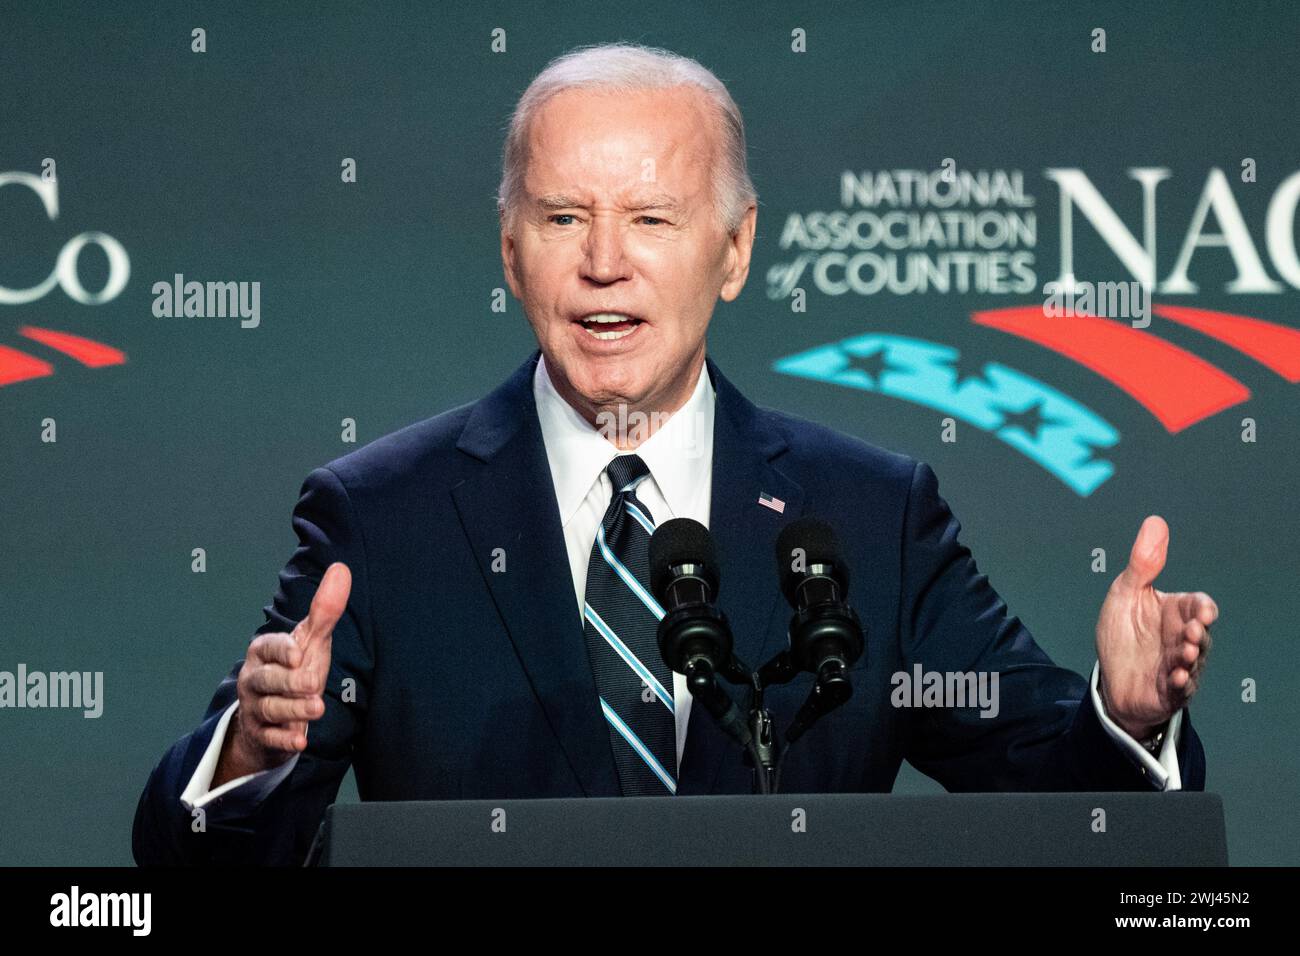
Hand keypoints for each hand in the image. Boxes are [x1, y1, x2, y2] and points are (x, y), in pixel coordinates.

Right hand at [214, 562, 350, 785]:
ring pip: (270, 709)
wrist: (273, 716)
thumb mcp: (311, 640)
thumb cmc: (294, 669)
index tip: (299, 654)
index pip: (267, 647)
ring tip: (317, 710)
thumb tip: (343, 569)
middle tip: (313, 685)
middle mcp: (254, 678)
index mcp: (263, 651)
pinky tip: (300, 743)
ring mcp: (255, 708)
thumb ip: (325, 610)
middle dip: (290, 683)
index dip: (282, 650)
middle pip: (268, 680)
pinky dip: (284, 741)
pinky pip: (270, 739)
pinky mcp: (261, 735)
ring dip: (293, 711)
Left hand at [1095, 516, 1216, 739]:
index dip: (1204, 609)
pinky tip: (1176, 678)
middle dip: (1199, 634)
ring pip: (1194, 661)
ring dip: (1191, 657)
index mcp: (1175, 613)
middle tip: (1192, 632)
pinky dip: (1181, 683)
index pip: (1199, 606)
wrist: (1110, 677)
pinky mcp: (1170, 690)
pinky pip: (1182, 688)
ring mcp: (1179, 666)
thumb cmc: (1122, 633)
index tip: (1201, 612)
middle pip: (1201, 634)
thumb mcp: (1125, 594)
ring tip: (1184, 654)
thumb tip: (1155, 522)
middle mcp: (1183, 639)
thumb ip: (1143, 563)